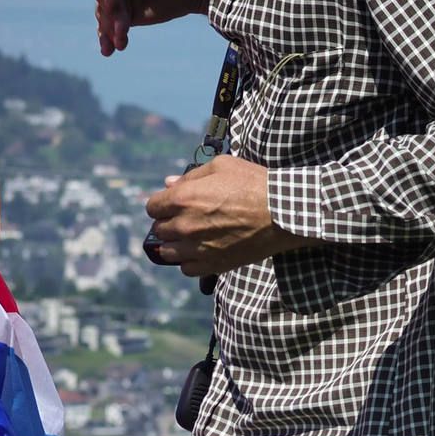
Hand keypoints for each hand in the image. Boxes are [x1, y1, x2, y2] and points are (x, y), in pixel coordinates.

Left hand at [144, 156, 318, 274]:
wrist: (282, 212)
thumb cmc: (253, 183)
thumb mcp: (222, 166)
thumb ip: (191, 175)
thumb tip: (169, 183)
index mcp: (183, 198)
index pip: (152, 207)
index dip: (161, 204)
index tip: (172, 204)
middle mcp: (184, 225)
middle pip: (159, 229)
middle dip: (169, 222)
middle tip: (186, 218)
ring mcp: (197, 248)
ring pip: (168, 252)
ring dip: (175, 244)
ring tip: (190, 237)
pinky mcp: (212, 265)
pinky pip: (186, 269)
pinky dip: (190, 262)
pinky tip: (201, 252)